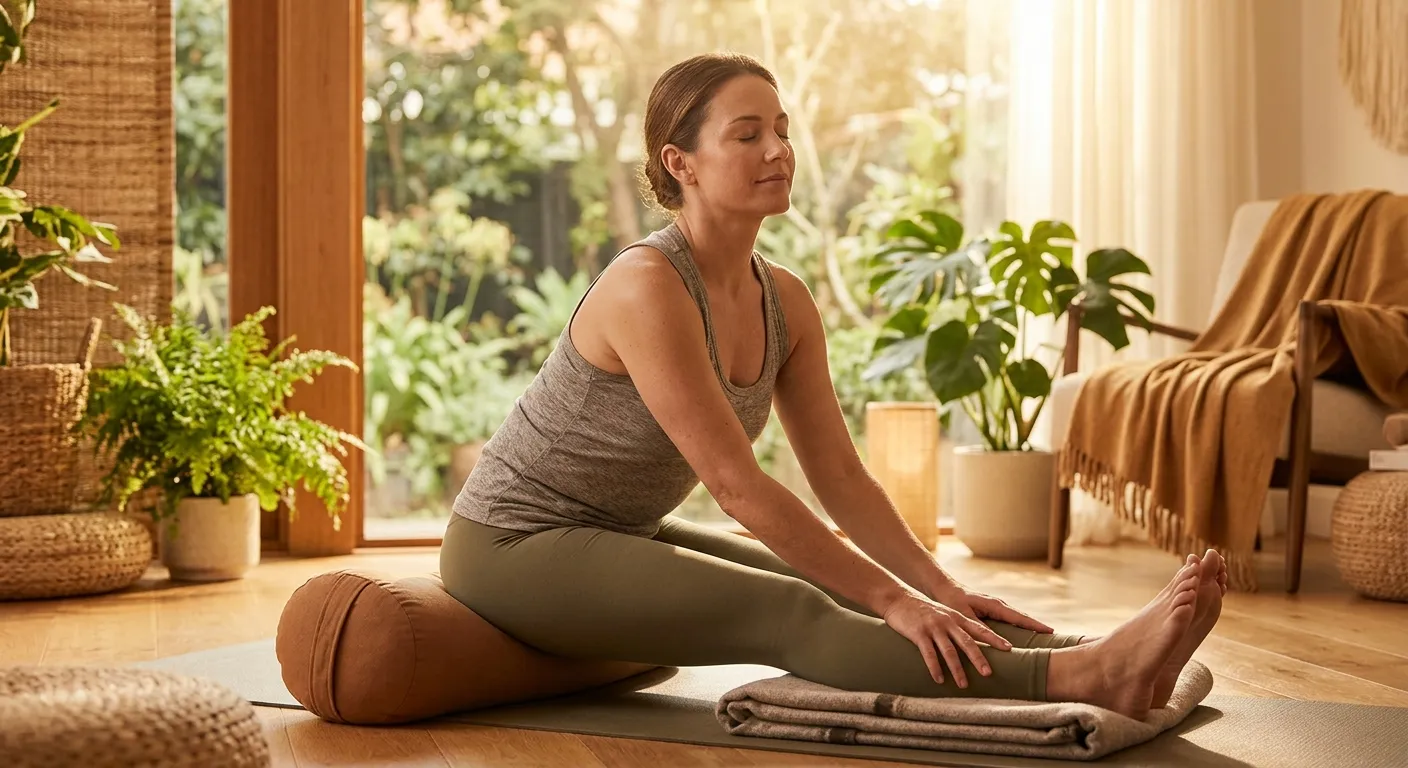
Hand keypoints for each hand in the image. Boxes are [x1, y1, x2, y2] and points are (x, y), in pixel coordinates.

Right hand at [879, 588, 1014, 688]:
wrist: (898, 599)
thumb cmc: (922, 611)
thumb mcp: (944, 615)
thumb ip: (957, 628)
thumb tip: (972, 646)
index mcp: (957, 617)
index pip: (980, 629)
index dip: (995, 639)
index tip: (1009, 649)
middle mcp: (948, 621)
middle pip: (967, 642)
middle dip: (979, 658)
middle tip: (988, 674)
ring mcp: (933, 627)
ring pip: (949, 650)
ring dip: (957, 669)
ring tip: (963, 685)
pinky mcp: (918, 633)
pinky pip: (928, 653)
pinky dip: (934, 667)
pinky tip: (938, 679)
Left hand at [930, 581, 1054, 634]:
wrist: (943, 588)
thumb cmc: (952, 602)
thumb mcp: (966, 617)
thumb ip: (981, 630)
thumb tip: (1000, 645)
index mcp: (994, 605)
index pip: (1019, 617)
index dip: (1035, 625)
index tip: (1051, 631)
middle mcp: (998, 604)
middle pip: (1023, 617)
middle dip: (1038, 626)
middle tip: (1055, 636)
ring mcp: (996, 606)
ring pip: (1017, 618)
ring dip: (1030, 625)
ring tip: (1045, 637)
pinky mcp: (992, 610)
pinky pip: (1010, 618)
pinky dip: (1019, 624)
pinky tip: (1024, 634)